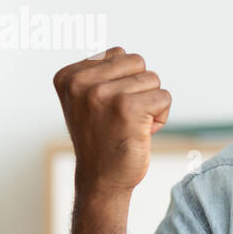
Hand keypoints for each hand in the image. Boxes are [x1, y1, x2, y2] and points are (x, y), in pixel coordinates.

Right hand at [53, 46, 171, 195]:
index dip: (124, 82)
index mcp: (68, 76)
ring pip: (152, 79)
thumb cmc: (101, 138)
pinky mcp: (127, 108)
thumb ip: (99, 74)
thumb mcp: (87, 100)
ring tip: (132, 125)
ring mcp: (102, 94)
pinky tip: (142, 132)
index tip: (108, 108)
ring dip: (151, 103)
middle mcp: (80, 82)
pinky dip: (161, 115)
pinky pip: (164, 97)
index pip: (118, 54)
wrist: (101, 180)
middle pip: (137, 62)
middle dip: (140, 88)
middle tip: (125, 116)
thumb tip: (123, 54)